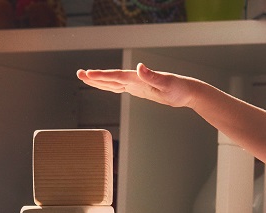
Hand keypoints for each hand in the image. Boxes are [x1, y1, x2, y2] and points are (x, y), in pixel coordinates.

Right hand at [77, 63, 199, 108]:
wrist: (186, 91)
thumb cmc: (178, 88)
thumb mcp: (166, 84)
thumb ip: (152, 76)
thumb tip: (139, 67)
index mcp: (138, 77)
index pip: (116, 76)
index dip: (101, 76)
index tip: (87, 74)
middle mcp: (135, 78)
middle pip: (111, 78)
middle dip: (94, 77)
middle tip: (79, 74)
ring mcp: (136, 83)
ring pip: (113, 82)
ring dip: (99, 81)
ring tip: (85, 77)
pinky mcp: (139, 89)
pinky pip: (120, 88)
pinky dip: (110, 86)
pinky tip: (105, 86)